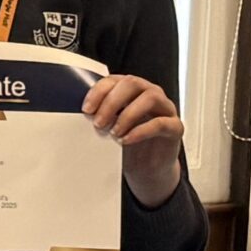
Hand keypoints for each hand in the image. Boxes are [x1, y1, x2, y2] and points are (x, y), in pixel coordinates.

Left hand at [82, 73, 185, 206]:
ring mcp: (165, 109)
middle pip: (133, 83)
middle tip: (98, 122)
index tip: (86, 108)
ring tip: (114, 132)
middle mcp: (149, 94)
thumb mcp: (108, 129)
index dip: (99, 91)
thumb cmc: (127, 146)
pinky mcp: (175, 127)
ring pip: (150, 97)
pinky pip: (161, 123)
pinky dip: (142, 130)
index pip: (115, 80)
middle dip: (112, 101)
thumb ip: (99, 118)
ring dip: (128, 114)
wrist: (146, 170)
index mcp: (132, 91)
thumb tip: (76, 116)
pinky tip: (127, 140)